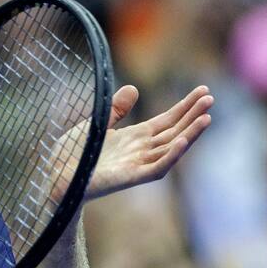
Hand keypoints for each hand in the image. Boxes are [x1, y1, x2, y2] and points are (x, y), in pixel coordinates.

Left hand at [85, 85, 212, 200]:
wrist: (55, 175)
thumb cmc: (73, 153)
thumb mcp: (97, 123)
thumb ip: (116, 109)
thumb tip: (134, 88)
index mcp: (134, 138)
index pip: (167, 120)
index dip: (185, 107)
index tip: (203, 91)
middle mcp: (140, 151)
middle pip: (174, 132)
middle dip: (193, 116)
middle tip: (211, 98)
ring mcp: (137, 165)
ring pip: (171, 149)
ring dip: (190, 135)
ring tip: (207, 118)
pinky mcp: (129, 178)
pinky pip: (156, 169)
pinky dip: (171, 156)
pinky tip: (183, 141)